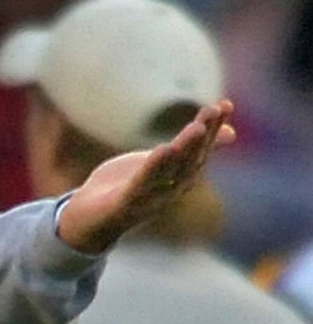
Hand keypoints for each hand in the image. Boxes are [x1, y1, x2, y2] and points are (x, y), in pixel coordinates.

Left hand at [56, 99, 234, 253]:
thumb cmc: (129, 188)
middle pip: (190, 160)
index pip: (200, 151)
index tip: (225, 104)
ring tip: (197, 127)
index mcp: (179, 178)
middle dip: (202, 135)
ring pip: (171, 171)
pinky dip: (154, 167)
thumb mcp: (162, 163)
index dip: (213, 128)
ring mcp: (150, 198)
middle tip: (214, 110)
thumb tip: (232, 132)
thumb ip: (189, 149)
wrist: (91, 220)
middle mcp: (171, 189)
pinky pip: (142, 184)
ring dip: (185, 149)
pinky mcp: (126, 203)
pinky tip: (163, 149)